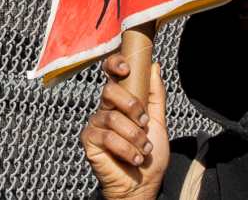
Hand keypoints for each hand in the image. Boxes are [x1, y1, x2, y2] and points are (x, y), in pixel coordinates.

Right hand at [80, 55, 169, 199]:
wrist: (143, 183)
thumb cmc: (150, 153)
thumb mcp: (158, 120)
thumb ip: (155, 94)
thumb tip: (154, 66)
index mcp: (121, 100)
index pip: (111, 74)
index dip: (115, 64)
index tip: (126, 69)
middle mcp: (106, 109)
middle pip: (109, 91)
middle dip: (132, 106)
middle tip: (144, 122)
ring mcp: (96, 124)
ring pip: (112, 117)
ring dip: (134, 135)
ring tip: (143, 148)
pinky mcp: (89, 141)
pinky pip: (107, 136)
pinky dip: (126, 148)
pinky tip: (133, 157)